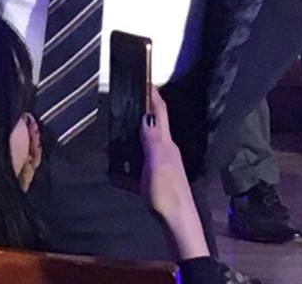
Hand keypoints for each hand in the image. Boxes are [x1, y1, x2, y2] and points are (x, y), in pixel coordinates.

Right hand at [140, 88, 209, 259]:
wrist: (179, 224)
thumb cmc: (167, 194)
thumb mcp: (156, 164)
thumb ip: (151, 139)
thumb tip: (146, 113)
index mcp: (166, 143)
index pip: (160, 112)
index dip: (153, 94)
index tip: (143, 77)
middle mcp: (167, 149)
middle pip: (157, 122)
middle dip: (144, 106)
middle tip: (127, 95)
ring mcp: (165, 163)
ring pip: (151, 137)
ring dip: (139, 126)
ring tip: (122, 120)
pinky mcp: (160, 176)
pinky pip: (146, 153)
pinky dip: (136, 146)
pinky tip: (126, 152)